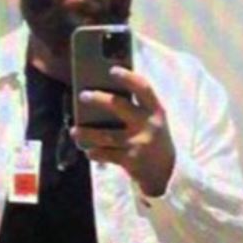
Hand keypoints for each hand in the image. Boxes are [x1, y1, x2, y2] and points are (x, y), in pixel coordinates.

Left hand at [71, 66, 174, 196]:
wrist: (168, 172)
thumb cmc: (154, 139)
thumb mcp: (152, 121)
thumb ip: (136, 108)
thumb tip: (104, 93)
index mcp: (156, 111)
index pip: (143, 88)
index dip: (128, 77)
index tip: (112, 70)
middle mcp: (148, 125)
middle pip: (119, 105)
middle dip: (98, 99)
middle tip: (82, 95)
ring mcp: (139, 143)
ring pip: (106, 135)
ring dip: (87, 133)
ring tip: (74, 130)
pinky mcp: (131, 161)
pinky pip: (106, 154)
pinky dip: (95, 153)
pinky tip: (88, 150)